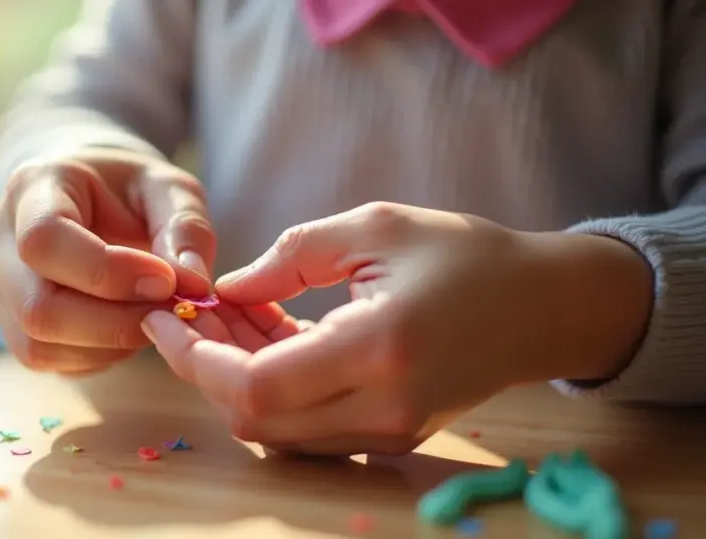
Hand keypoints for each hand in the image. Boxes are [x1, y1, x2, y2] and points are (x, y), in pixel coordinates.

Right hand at [0, 148, 214, 373]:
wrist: (89, 196)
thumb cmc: (130, 189)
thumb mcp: (169, 188)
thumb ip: (186, 228)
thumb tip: (191, 284)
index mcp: (32, 186)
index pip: (45, 240)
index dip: (106, 272)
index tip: (166, 281)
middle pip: (38, 308)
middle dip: (115, 324)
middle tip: (170, 312)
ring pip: (39, 345)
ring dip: (108, 346)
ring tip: (150, 315)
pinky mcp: (6, 322)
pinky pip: (46, 360)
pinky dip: (96, 356)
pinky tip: (124, 326)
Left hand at [142, 202, 651, 454]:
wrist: (541, 307)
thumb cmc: (464, 255)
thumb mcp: (374, 227)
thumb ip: (289, 259)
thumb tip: (225, 289)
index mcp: (378, 349)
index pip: (254, 385)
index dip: (195, 358)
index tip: (164, 316)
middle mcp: (382, 408)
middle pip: (254, 417)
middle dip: (205, 365)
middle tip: (191, 309)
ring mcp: (388, 433)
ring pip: (275, 428)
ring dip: (235, 376)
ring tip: (228, 313)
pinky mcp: (389, 437)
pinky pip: (305, 427)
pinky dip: (270, 389)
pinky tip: (265, 335)